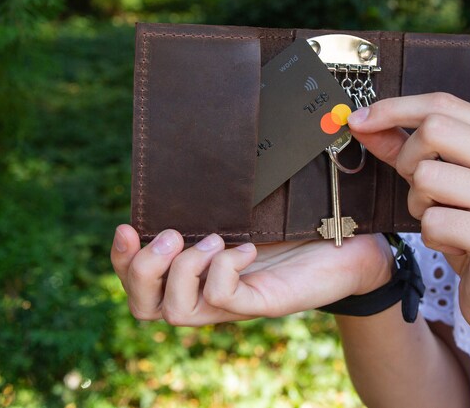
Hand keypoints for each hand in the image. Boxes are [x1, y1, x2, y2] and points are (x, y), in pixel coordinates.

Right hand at [111, 225, 393, 325]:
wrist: (350, 242)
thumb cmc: (294, 221)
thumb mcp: (244, 206)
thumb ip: (211, 197)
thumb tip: (183, 157)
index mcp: (194, 271)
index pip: (137, 282)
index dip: (120, 260)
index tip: (125, 225)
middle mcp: (206, 293)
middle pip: (144, 308)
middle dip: (142, 271)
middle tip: (169, 235)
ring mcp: (233, 303)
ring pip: (177, 312)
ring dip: (184, 271)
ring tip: (215, 239)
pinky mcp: (262, 303)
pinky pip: (224, 299)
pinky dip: (224, 270)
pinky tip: (246, 249)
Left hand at [347, 92, 469, 346]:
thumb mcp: (447, 186)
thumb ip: (408, 150)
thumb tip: (363, 122)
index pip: (446, 104)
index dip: (395, 109)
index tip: (359, 120)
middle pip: (436, 130)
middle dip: (408, 161)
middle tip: (420, 191)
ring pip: (428, 177)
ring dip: (420, 205)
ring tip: (445, 222)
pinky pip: (435, 222)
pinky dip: (432, 237)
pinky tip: (456, 247)